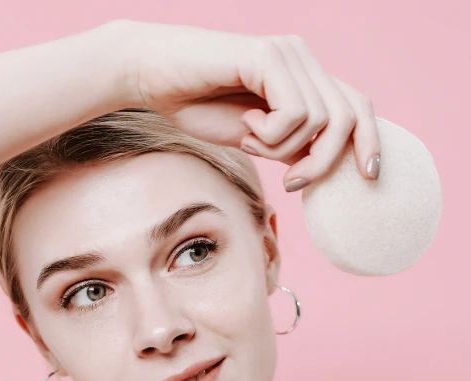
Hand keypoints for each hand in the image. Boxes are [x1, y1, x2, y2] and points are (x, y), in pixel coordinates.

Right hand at [120, 21, 380, 190]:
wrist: (154, 78)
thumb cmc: (199, 106)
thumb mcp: (257, 138)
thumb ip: (292, 146)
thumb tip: (324, 167)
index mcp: (304, 77)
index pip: (357, 106)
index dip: (371, 141)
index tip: (370, 177)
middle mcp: (303, 60)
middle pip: (348, 116)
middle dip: (325, 161)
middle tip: (292, 182)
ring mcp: (288, 54)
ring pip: (321, 121)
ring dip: (283, 148)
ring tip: (250, 140)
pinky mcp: (269, 55)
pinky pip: (295, 113)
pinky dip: (271, 134)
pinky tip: (244, 126)